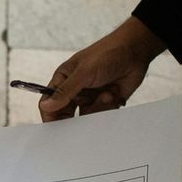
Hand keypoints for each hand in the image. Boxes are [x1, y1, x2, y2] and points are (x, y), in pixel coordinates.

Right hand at [38, 20, 157, 119]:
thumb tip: (46, 106)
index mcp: (64, 79)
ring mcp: (91, 96)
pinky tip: (114, 93)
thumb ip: (65, 91)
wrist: (135, 51)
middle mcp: (76, 90)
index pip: (50, 102)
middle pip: (67, 114)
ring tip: (107, 95)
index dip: (50, 115)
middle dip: (75, 118)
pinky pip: (102, 116)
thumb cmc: (107, 53)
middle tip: (82, 122)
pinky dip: (109, 107)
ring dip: (97, 108)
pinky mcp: (105, 102)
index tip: (55, 129)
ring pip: (86, 117)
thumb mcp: (83, 72)